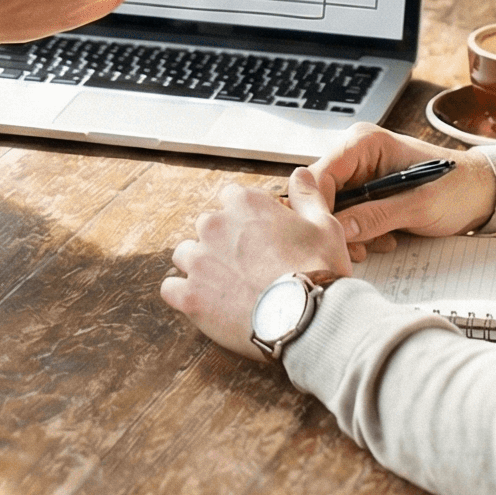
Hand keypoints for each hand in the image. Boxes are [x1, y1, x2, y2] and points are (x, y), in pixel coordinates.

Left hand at [161, 171, 351, 359]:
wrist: (307, 318)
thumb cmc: (318, 271)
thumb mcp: (324, 225)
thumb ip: (307, 196)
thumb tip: (300, 175)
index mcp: (244, 204)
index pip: (230, 198)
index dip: (244, 217)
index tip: (256, 235)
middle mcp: (215, 225)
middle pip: (206, 226)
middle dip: (221, 242)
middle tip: (246, 265)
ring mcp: (199, 261)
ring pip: (185, 255)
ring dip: (200, 266)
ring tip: (225, 286)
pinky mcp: (190, 295)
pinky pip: (171, 289)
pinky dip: (184, 295)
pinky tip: (205, 303)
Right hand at [305, 124, 495, 254]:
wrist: (481, 195)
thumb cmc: (458, 188)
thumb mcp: (419, 205)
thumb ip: (376, 216)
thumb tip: (338, 229)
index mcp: (363, 143)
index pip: (319, 175)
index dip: (319, 209)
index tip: (330, 238)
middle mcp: (355, 156)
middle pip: (321, 196)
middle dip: (337, 226)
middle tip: (360, 249)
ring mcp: (359, 177)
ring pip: (332, 212)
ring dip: (352, 235)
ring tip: (383, 242)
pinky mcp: (366, 196)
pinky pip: (347, 220)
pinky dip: (361, 236)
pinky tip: (386, 239)